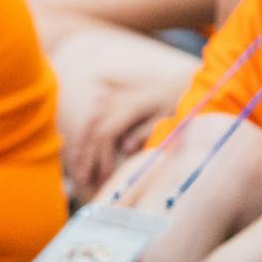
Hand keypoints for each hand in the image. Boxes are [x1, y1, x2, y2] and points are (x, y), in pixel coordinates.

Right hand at [66, 80, 175, 194]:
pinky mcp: (116, 100)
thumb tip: (125, 149)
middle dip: (87, 156)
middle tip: (84, 179)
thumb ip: (146, 132)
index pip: (105, 133)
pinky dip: (87, 134)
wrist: (182, 82)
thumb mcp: (168, 118)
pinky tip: (84, 148)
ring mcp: (115, 100)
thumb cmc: (180, 103)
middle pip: (93, 130)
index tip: (105, 176)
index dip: (102, 156)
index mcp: (131, 107)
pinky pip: (94, 117)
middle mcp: (118, 102)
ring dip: (83, 146)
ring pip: (90, 123)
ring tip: (79, 168)